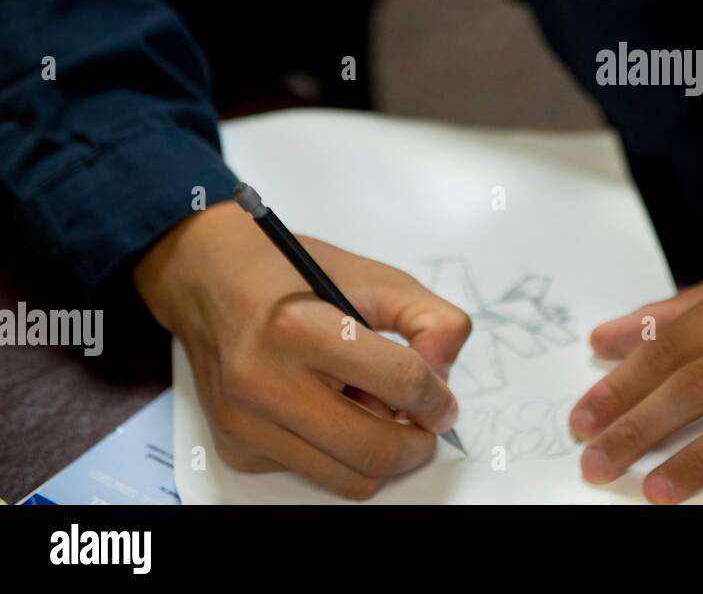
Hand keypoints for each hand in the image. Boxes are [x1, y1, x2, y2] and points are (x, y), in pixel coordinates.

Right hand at [133, 201, 470, 498]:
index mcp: (300, 327)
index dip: (437, 397)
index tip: (444, 401)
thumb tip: (444, 378)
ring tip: (376, 410)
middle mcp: (264, 381)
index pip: (400, 382)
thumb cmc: (292, 274)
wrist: (208, 279)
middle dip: (417, 443)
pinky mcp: (236, 449)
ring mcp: (245, 423)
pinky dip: (339, 453)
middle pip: (373, 449)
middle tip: (426, 421)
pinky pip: (314, 473)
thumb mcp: (374, 277)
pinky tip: (332, 410)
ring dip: (379, 453)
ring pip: (347, 477)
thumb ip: (430, 320)